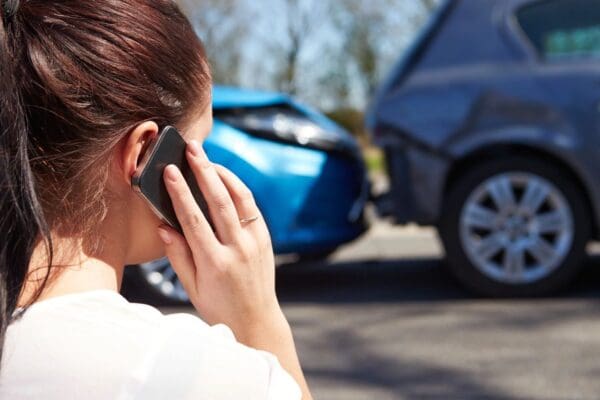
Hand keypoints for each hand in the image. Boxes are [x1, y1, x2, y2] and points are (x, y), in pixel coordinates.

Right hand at [156, 140, 280, 334]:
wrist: (256, 319)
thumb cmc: (218, 306)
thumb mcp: (192, 288)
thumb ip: (178, 256)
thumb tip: (163, 226)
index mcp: (215, 263)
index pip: (194, 220)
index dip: (180, 193)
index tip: (169, 171)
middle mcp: (238, 249)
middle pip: (219, 201)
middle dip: (203, 171)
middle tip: (192, 148)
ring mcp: (255, 242)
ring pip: (240, 198)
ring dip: (222, 173)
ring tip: (206, 157)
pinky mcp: (265, 238)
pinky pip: (251, 206)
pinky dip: (237, 188)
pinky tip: (224, 177)